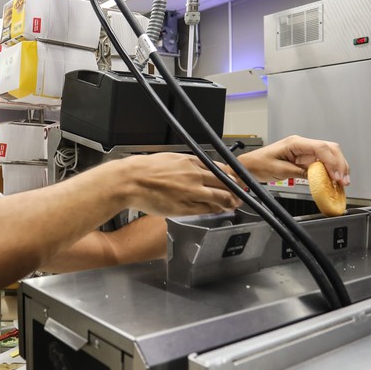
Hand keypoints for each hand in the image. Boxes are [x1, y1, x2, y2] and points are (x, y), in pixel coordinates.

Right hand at [120, 153, 242, 216]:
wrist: (130, 181)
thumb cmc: (144, 170)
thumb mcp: (169, 158)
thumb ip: (185, 163)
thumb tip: (195, 167)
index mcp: (190, 161)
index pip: (219, 167)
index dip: (229, 175)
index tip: (234, 179)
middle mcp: (194, 175)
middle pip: (225, 182)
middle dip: (235, 189)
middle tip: (240, 193)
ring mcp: (191, 192)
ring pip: (220, 197)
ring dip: (230, 201)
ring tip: (233, 204)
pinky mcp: (185, 207)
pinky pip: (207, 209)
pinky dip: (216, 210)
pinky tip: (219, 210)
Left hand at [239, 135, 349, 185]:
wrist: (250, 166)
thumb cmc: (259, 164)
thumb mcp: (280, 171)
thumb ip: (300, 172)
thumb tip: (318, 176)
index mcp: (295, 143)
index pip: (321, 148)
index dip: (332, 162)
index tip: (337, 176)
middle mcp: (302, 144)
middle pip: (329, 149)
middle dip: (340, 164)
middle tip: (343, 181)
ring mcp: (305, 151)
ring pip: (329, 155)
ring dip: (338, 167)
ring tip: (342, 182)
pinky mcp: (304, 159)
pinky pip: (322, 163)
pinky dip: (330, 171)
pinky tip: (334, 180)